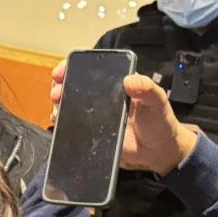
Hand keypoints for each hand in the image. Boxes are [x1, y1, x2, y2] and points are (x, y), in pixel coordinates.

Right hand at [50, 63, 198, 174]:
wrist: (159, 150)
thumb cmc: (160, 121)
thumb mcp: (157, 101)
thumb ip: (147, 88)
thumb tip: (129, 81)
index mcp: (117, 82)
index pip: (92, 69)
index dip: (73, 66)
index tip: (62, 71)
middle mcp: (104, 95)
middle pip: (75, 84)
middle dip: (61, 84)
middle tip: (57, 92)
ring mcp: (97, 114)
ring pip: (71, 103)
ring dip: (59, 102)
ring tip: (57, 105)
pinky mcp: (94, 131)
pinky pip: (75, 124)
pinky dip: (64, 121)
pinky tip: (59, 121)